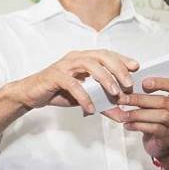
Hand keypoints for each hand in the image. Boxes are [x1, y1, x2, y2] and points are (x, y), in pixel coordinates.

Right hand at [12, 50, 138, 114]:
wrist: (31, 94)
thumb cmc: (58, 92)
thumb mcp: (85, 98)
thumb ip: (103, 104)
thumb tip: (123, 115)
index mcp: (84, 58)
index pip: (107, 54)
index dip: (123, 59)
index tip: (137, 68)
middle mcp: (75, 58)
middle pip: (101, 56)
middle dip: (118, 69)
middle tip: (129, 84)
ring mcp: (64, 66)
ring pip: (89, 65)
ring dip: (105, 79)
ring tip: (114, 94)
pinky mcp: (54, 76)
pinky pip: (73, 84)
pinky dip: (84, 97)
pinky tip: (90, 109)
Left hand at [111, 77, 168, 163]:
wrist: (166, 144)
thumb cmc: (158, 119)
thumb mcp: (155, 104)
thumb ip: (145, 95)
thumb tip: (123, 89)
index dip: (161, 83)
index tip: (143, 83)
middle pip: (164, 101)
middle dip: (140, 99)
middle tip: (122, 99)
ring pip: (161, 116)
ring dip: (138, 114)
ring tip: (123, 114)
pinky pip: (155, 129)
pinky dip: (139, 126)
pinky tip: (128, 125)